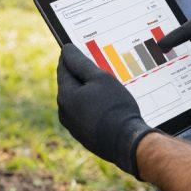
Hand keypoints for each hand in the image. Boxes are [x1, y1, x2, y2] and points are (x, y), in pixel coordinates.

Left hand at [56, 43, 155, 177]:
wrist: (126, 142)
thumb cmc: (114, 106)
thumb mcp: (100, 78)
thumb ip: (81, 63)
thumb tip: (66, 50)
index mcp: (65, 95)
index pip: (63, 67)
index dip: (72, 56)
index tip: (82, 48)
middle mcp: (64, 111)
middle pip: (71, 84)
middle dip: (84, 75)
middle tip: (102, 67)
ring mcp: (73, 125)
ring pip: (79, 100)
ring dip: (90, 91)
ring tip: (109, 88)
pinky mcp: (84, 135)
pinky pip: (86, 113)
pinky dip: (95, 106)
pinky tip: (110, 105)